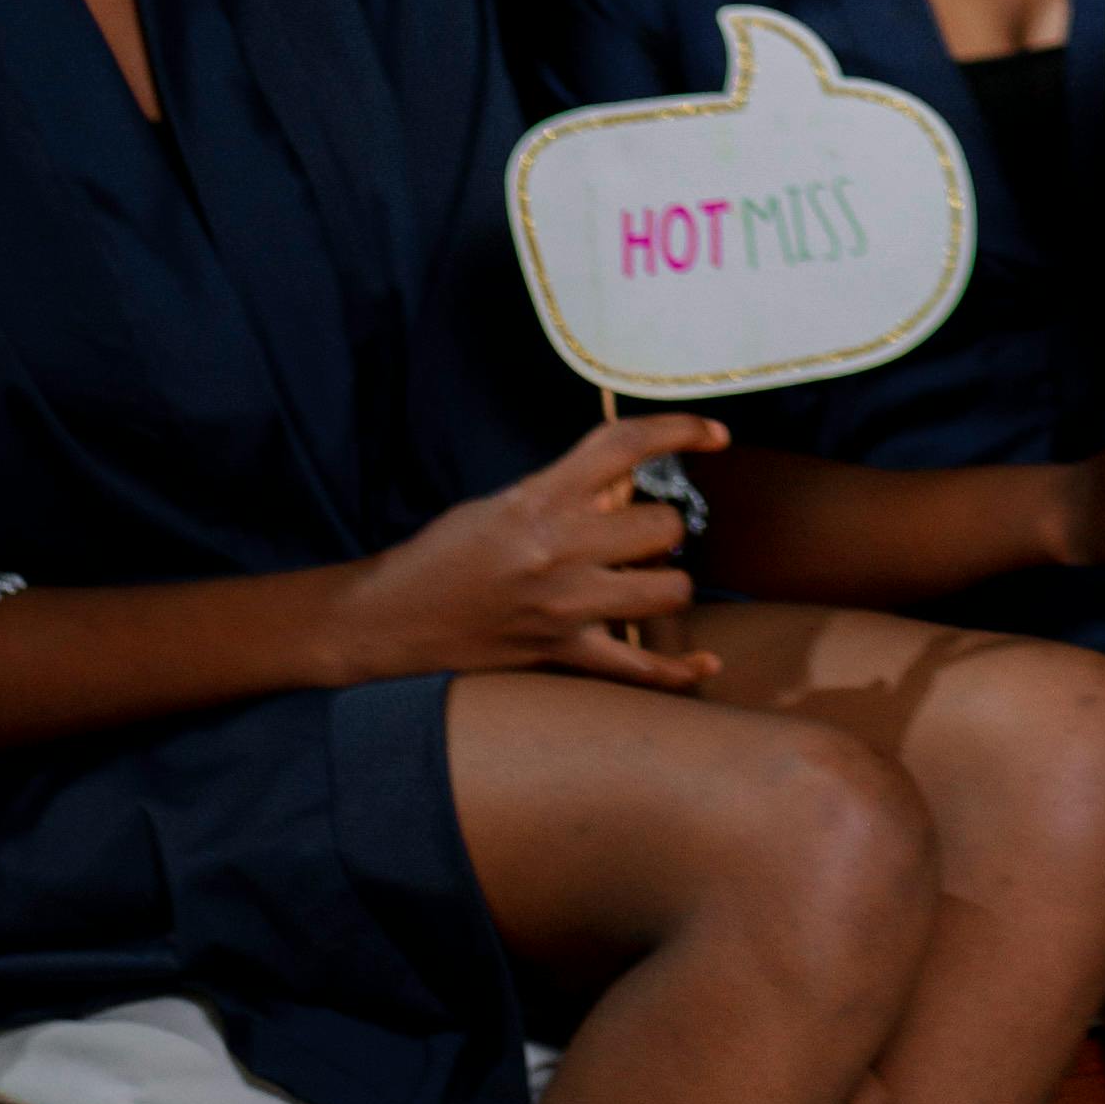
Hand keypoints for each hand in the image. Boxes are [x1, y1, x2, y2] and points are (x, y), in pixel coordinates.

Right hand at [333, 417, 728, 690]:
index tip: (716, 435)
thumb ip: (567, 493)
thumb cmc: (443, 556)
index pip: (626, 446)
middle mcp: (558, 551)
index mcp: (540, 501)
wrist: (388, 622)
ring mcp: (564, 608)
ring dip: (666, 584)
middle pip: (662, 526)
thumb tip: (627, 486)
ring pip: (668, 591)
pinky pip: (641, 671)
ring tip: (642, 584)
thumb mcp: (502, 505)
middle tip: (636, 538)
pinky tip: (706, 665)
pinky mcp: (561, 657)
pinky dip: (679, 672)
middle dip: (660, 527)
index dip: (682, 431)